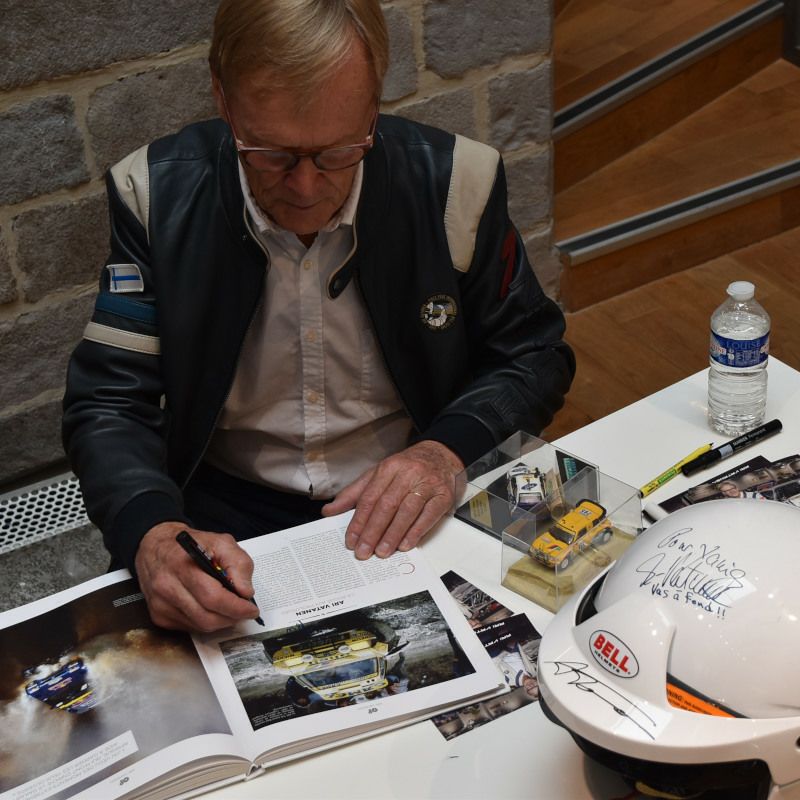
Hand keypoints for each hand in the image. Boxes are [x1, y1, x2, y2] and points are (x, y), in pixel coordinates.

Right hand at [134, 521, 259, 631]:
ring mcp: (160, 604)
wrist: (156, 547)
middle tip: (244, 611)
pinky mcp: (158, 616)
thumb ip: (238, 563)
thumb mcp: (220, 542)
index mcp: (182, 565)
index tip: (251, 609)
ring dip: (221, 621)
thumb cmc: (190, 545)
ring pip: (199, 625)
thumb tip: (245, 592)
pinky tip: (211, 609)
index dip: (235, 607)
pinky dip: (206, 622)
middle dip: (231, 617)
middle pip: (206, 616)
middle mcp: (167, 587)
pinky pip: (189, 628)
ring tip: (230, 610)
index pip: (212, 596)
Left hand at [321, 440, 462, 559]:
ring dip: (393, 534)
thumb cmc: (407, 468)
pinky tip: (405, 544)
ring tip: (382, 552)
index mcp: (389, 467)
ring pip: (407, 511)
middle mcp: (408, 473)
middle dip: (373, 531)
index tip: (351, 540)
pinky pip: (428, 516)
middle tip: (364, 551)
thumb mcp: (378, 474)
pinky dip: (416, 532)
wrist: (441, 455)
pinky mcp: (443, 495)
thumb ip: (354, 493)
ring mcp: (428, 484)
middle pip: (387, 505)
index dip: (358, 521)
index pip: (370, 497)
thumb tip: (329, 511)